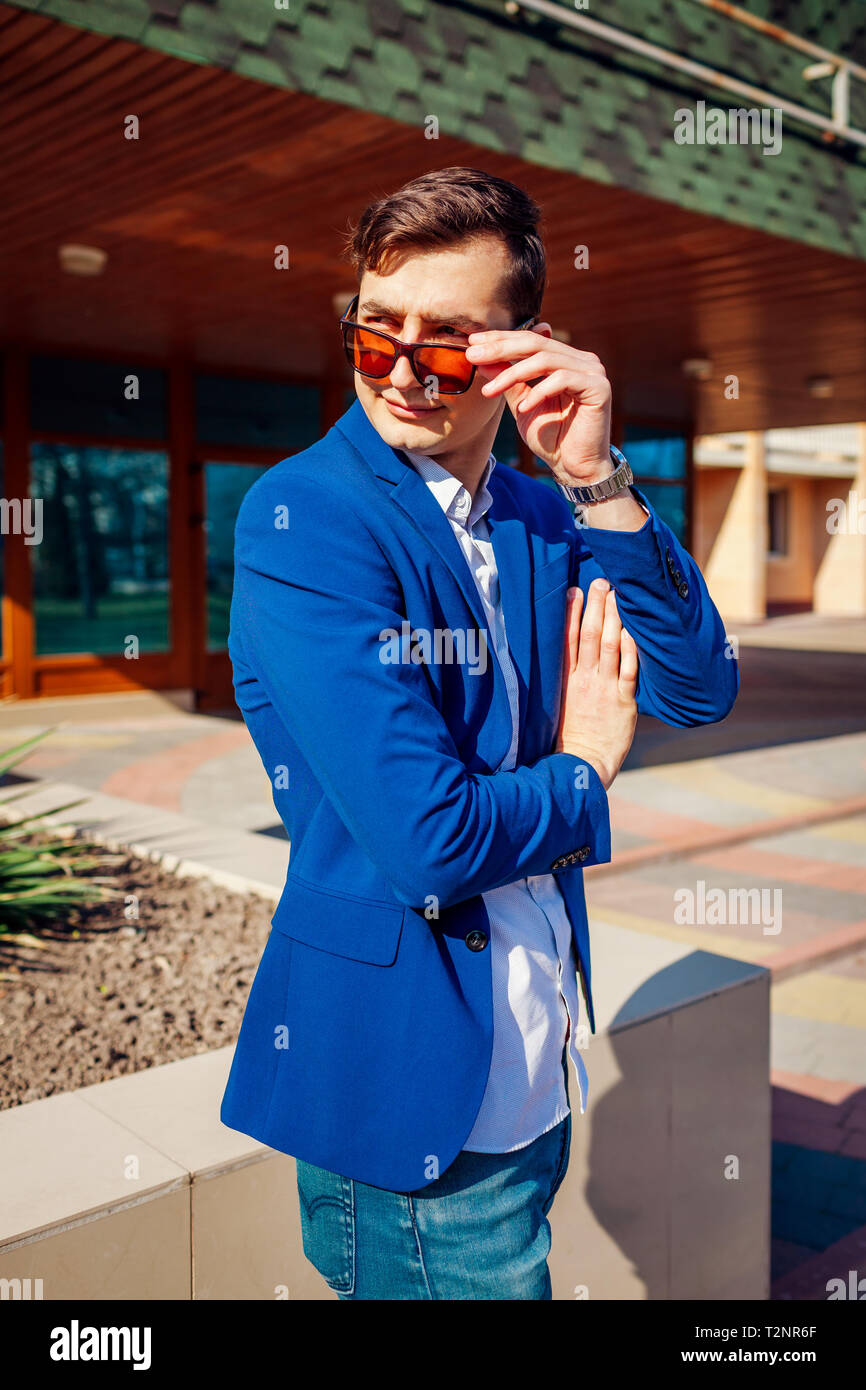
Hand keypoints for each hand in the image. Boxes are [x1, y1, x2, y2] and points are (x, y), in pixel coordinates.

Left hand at [465, 325, 610, 483]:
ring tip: (490, 391)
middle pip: (535, 343)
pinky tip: (523, 408)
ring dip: (512, 374)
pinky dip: (538, 392)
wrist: (575, 467)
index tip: (472, 342)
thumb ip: (507, 381)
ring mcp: (592, 371)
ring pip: (545, 360)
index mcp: (564, 359)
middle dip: (501, 348)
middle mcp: (581, 360)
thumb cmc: (551, 438)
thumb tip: (481, 359)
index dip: (500, 339)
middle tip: (473, 355)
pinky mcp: (599, 387)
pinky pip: (563, 379)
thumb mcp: (521, 405)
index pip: (529, 340)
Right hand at [554, 578, 637, 790]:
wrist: (582, 763)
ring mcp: (603, 689)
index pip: (567, 640)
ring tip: (619, 595)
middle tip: (602, 581)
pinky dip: (630, 648)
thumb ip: (562, 679)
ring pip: (609, 646)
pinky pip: (628, 670)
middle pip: (589, 635)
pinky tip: (633, 630)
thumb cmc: (568, 735)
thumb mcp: (556, 703)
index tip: (575, 591)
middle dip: (596, 606)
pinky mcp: (623, 701)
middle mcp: (583, 680)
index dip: (571, 614)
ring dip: (614, 618)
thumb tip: (567, 654)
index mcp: (564, 680)